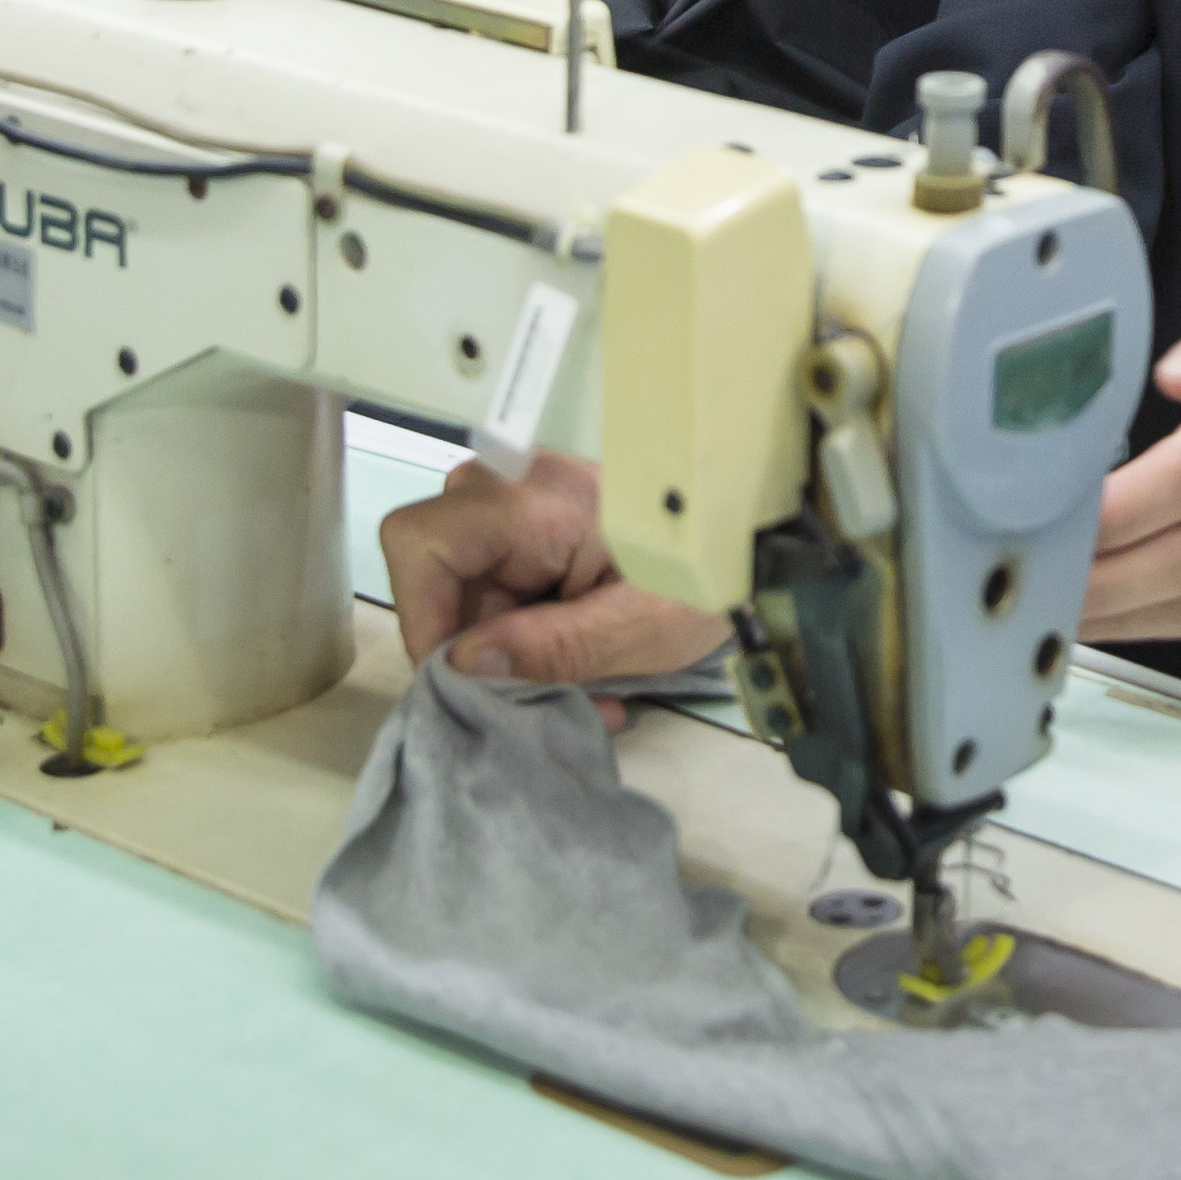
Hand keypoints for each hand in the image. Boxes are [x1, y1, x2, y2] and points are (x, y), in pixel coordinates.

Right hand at [383, 453, 730, 724]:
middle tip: (537, 695)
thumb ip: (550, 646)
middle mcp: (512, 485)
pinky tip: (577, 664)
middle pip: (438, 571)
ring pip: (465, 586)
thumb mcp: (637, 627)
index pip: (420, 543)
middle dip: (477, 647)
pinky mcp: (533, 522)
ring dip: (507, 649)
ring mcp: (520, 500)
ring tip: (576, 688)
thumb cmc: (709, 572)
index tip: (464, 680)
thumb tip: (463, 664)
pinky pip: (498, 583)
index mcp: (534, 499)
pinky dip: (527, 633)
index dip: (423, 617)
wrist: (761, 541)